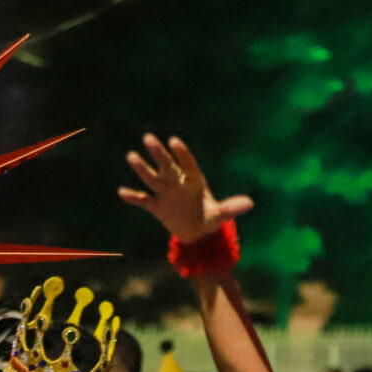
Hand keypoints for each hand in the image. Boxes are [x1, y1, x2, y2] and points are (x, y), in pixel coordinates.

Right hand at [118, 135, 253, 243]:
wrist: (197, 234)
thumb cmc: (210, 219)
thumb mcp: (221, 215)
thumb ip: (231, 208)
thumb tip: (250, 203)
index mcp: (194, 182)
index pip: (188, 165)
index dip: (182, 154)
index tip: (174, 141)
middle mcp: (178, 184)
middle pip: (167, 166)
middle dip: (158, 153)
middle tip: (148, 138)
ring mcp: (166, 194)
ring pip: (153, 178)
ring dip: (142, 168)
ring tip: (131, 156)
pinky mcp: (157, 207)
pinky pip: (143, 200)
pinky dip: (134, 197)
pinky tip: (122, 192)